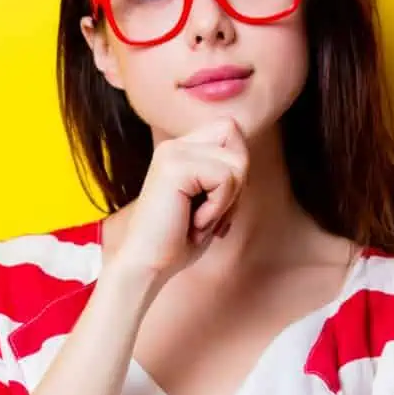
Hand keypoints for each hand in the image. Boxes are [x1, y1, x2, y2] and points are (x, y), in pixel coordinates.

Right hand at [114, 117, 248, 280]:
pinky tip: (194, 221)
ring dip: (227, 200)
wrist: (148, 265)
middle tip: (211, 211)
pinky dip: (218, 207)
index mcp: (182, 149)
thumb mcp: (212, 201)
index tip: (217, 201)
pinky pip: (225, 179)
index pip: (230, 130)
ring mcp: (173, 152)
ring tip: (200, 218)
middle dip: (238, 179)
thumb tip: (245, 158)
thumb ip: (227, 174)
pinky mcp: (174, 167)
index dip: (237, 166)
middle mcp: (175, 145)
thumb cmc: (181, 239)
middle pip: (235, 134)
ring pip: (237, 161)